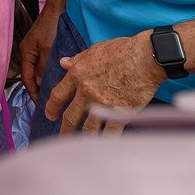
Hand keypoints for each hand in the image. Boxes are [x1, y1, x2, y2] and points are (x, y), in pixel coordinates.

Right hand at [19, 4, 59, 96]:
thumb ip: (42, 67)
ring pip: (36, 70)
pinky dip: (45, 73)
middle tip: (47, 103)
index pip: (27, 78)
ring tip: (51, 94)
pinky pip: (40, 64)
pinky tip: (53, 78)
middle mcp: (27, 52)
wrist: (56, 9)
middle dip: (36, 89)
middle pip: (30, 75)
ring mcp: (34, 49)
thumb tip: (39, 84)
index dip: (33, 92)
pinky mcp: (41, 47)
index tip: (41, 104)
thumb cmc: (51, 27)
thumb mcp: (48, 49)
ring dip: (41, 81)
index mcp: (26, 53)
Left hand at [44, 31, 164, 135]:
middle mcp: (86, 91)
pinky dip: (106, 140)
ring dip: (83, 138)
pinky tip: (104, 144)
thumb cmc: (122, 50)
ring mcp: (103, 104)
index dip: (51, 107)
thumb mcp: (94, 50)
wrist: (145, 58)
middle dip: (64, 129)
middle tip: (62, 137)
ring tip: (81, 145)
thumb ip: (77, 59)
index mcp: (78, 74)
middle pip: (70, 116)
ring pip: (88, 128)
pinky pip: (110, 132)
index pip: (58, 95)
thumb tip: (63, 62)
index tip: (50, 114)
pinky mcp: (120, 113)